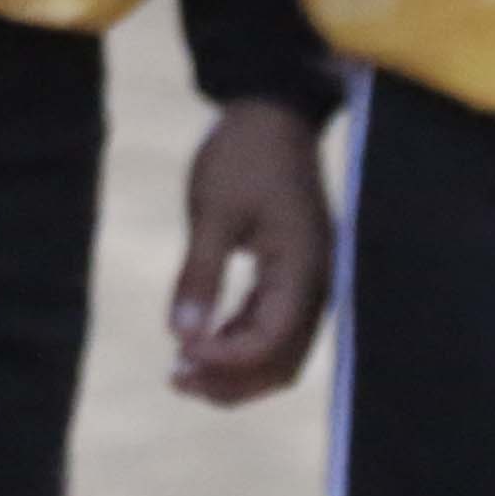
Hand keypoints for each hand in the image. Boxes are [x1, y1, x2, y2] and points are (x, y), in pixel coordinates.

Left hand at [169, 96, 334, 403]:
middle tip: (176, 379)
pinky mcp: (295, 275)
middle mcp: (318, 286)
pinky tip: (199, 341)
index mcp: (303, 271)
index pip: (267, 342)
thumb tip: (182, 337)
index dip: (223, 360)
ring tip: (181, 368)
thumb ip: (200, 276)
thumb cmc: (243, 156)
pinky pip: (273, 327)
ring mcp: (310, 283)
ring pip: (279, 352)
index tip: (178, 355)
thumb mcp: (213, 212)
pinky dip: (239, 343)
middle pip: (281, 363)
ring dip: (234, 368)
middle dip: (231, 381)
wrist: (272, 114)